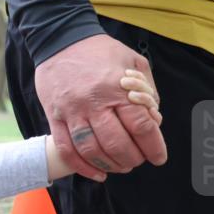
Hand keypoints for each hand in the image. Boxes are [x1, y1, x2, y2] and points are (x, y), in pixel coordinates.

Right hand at [35, 34, 166, 181]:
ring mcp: (72, 112)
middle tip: (139, 160)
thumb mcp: (133, 62)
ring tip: (120, 166)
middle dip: (133, 158)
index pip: (140, 125)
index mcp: (117, 88)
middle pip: (117, 143)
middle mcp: (93, 102)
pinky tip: (97, 173)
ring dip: (110, 165)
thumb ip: (147, 91)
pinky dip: (83, 167)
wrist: (59, 41)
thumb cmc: (100, 52)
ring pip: (91, 150)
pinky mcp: (54, 118)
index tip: (159, 157)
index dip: (154, 146)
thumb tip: (154, 121)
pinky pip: (67, 150)